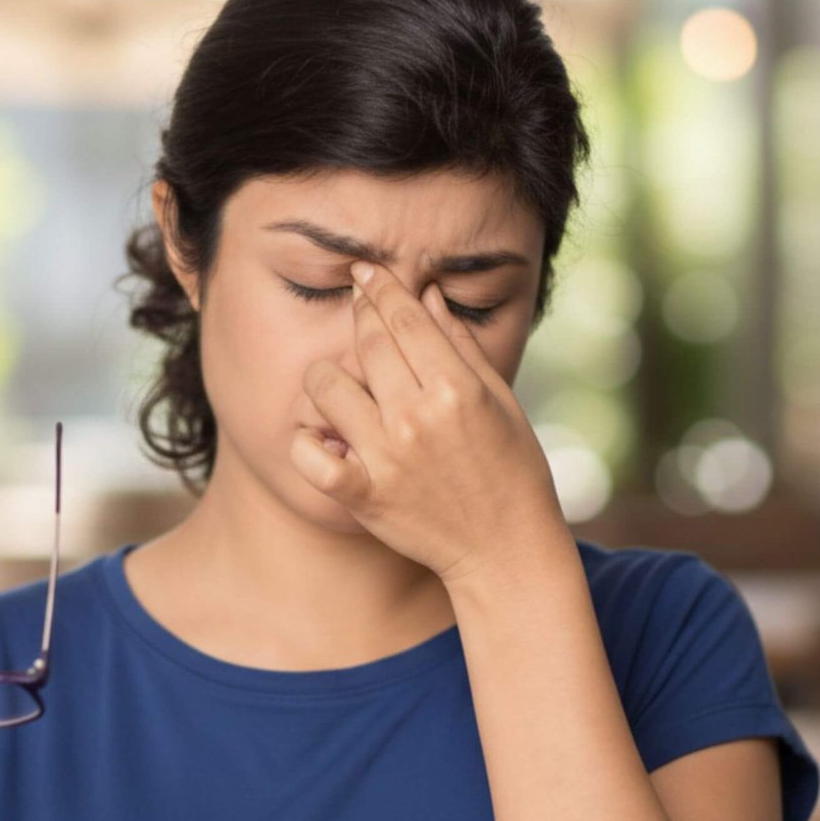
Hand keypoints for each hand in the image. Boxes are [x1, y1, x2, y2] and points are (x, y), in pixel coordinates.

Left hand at [291, 260, 566, 584]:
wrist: (506, 549)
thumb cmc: (511, 469)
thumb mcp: (499, 400)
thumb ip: (459, 345)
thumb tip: (427, 296)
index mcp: (457, 389)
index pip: (404, 319)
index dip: (380, 288)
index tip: (364, 272)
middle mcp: (417, 418)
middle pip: (366, 344)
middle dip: (357, 315)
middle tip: (355, 305)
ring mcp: (386, 457)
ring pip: (327, 387)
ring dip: (327, 375)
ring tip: (340, 380)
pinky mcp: (363, 495)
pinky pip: (310, 456)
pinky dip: (307, 441)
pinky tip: (322, 435)